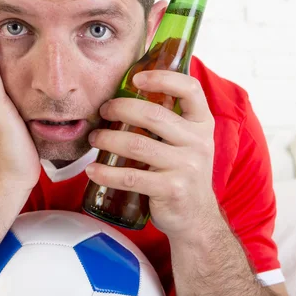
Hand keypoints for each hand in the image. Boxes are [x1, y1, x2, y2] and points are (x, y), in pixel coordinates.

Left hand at [85, 70, 221, 238]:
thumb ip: (169, 120)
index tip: (137, 78)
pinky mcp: (172, 190)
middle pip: (153, 115)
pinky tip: (92, 170)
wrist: (196, 218)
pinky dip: (106, 173)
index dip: (163, 78)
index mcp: (202, 124)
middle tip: (103, 111)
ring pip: (137, 144)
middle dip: (120, 109)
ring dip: (107, 139)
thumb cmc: (182, 172)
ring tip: (94, 138)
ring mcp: (187, 167)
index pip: (190, 89)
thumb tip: (128, 93)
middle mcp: (198, 142)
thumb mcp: (186, 142)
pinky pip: (131, 177)